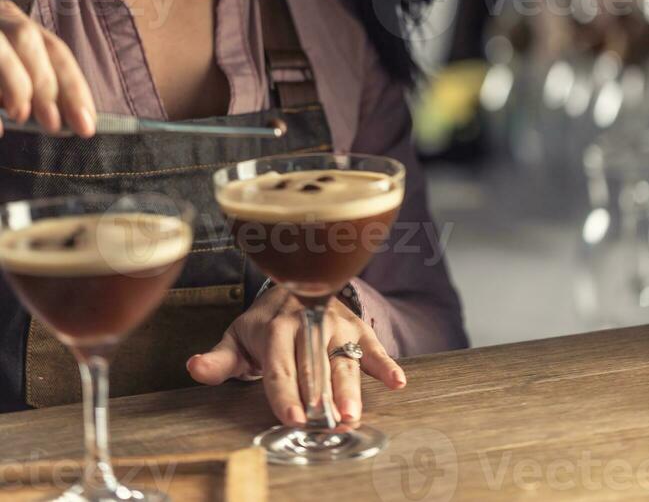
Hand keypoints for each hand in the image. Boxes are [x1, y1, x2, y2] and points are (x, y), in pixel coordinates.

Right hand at [0, 0, 95, 136]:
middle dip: (47, 86)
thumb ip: (28, 83)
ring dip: (16, 83)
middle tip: (54, 126)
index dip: (74, 87)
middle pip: (28, 39)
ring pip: (0, 46)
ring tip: (21, 116)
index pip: (54, 50)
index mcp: (15, 21)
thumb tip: (56, 120)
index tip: (87, 124)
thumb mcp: (8, 62)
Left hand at [186, 286, 406, 424]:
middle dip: (321, 394)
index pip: (280, 364)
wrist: (296, 285)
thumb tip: (194, 367)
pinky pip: (373, 345)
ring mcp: (336, 324)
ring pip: (344, 359)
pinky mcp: (357, 327)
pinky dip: (385, 363)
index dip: (285, 392)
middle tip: (327, 422)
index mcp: (276, 326)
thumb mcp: (238, 338)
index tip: (291, 417)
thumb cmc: (265, 324)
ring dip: (350, 388)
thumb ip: (219, 359)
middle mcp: (308, 322)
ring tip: (352, 415)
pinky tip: (397, 382)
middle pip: (315, 364)